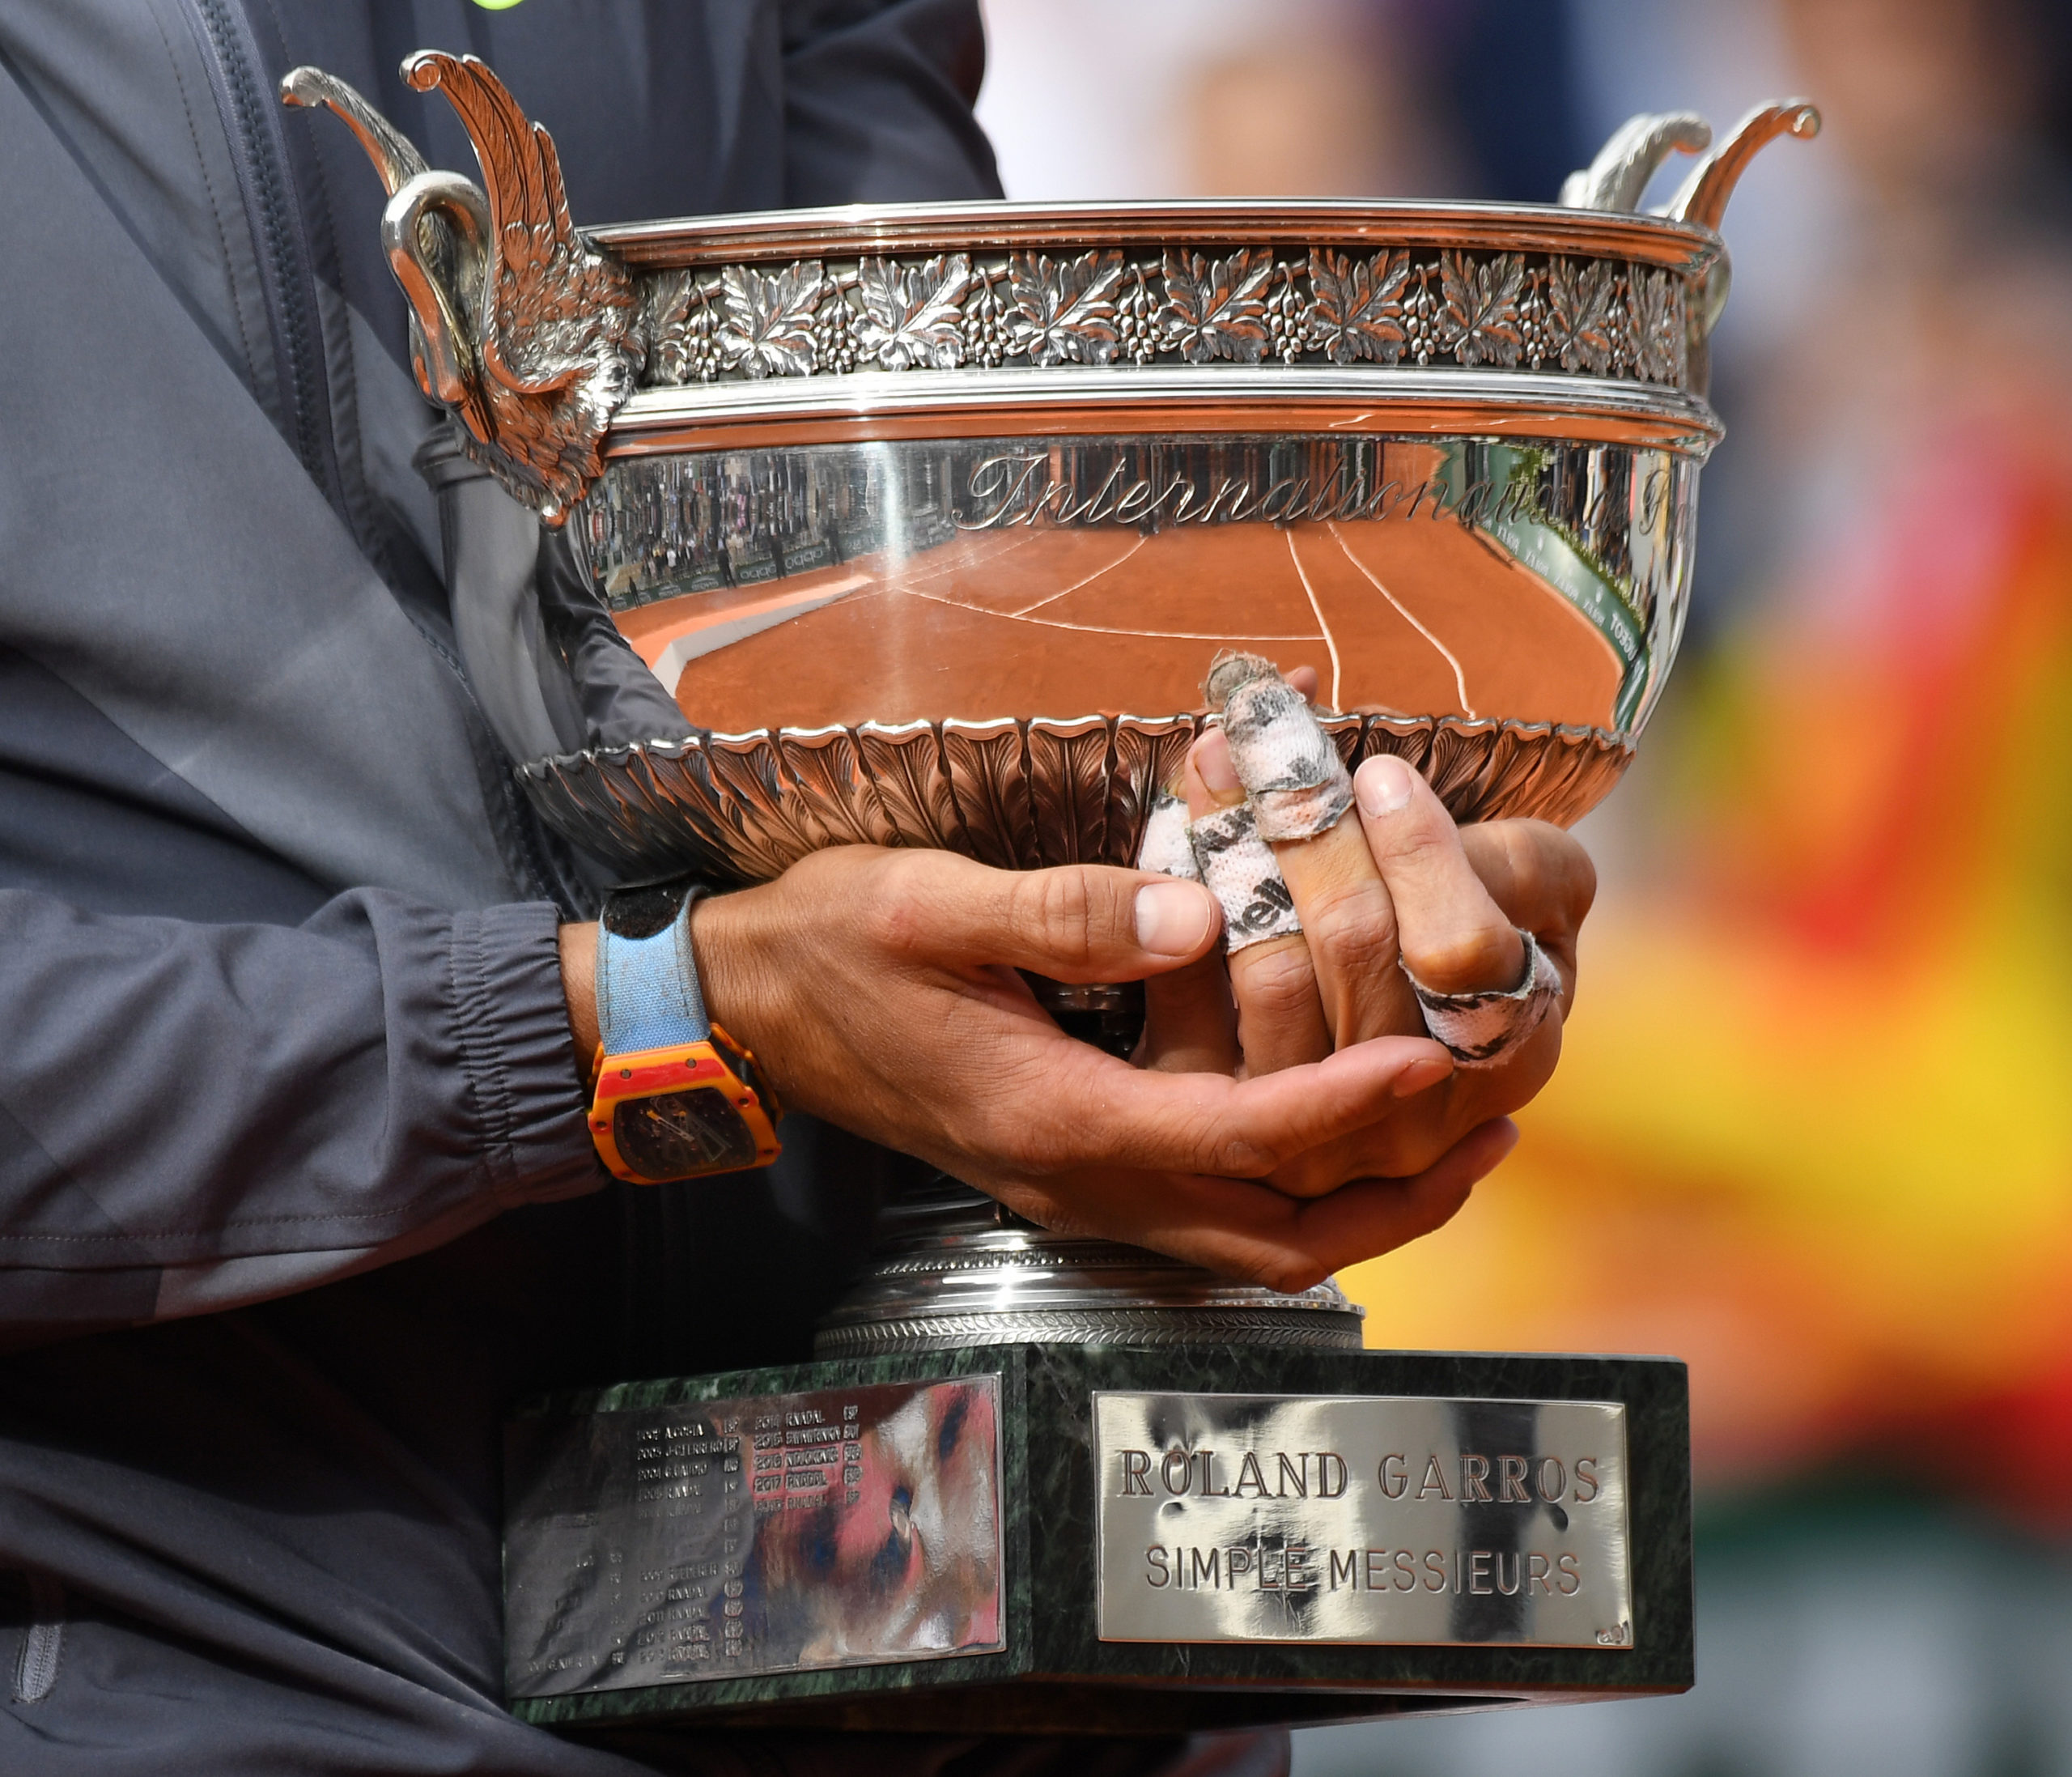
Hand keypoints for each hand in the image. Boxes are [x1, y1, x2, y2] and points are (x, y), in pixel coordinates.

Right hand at [561, 846, 1516, 1289]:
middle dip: (1395, 1190)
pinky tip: (1335, 1144)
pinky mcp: (1066, 1175)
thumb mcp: (931, 902)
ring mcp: (1071, 1191)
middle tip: (1496, 1122)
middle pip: (1274, 1234)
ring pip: (1250, 1247)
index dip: (1347, 1105)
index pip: (1239, 1135)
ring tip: (1453, 1141)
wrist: (746, 1008)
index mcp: (1053, 1117)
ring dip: (1361, 1207)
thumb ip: (1066, 915)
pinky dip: (1295, 1199)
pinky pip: (1210, 1224)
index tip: (1437, 1060)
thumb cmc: (832, 944)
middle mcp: (1076, 1180)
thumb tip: (1193, 919)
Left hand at [1142, 692, 1594, 1196]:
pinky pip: (1190, 1007)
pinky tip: (1176, 831)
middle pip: (1357, 951)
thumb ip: (1507, 853)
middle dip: (1310, 827)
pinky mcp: (1223, 1122)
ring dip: (1236, 850)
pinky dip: (1183, 914)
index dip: (1419, 856)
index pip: (1460, 951)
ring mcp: (1318, 1132)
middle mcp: (1415, 1109)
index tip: (1379, 770)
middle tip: (1263, 734)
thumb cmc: (1476, 921)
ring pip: (1273, 976)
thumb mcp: (1531, 883)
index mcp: (1513, 1044)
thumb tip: (1387, 790)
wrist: (1389, 1012)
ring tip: (1217, 759)